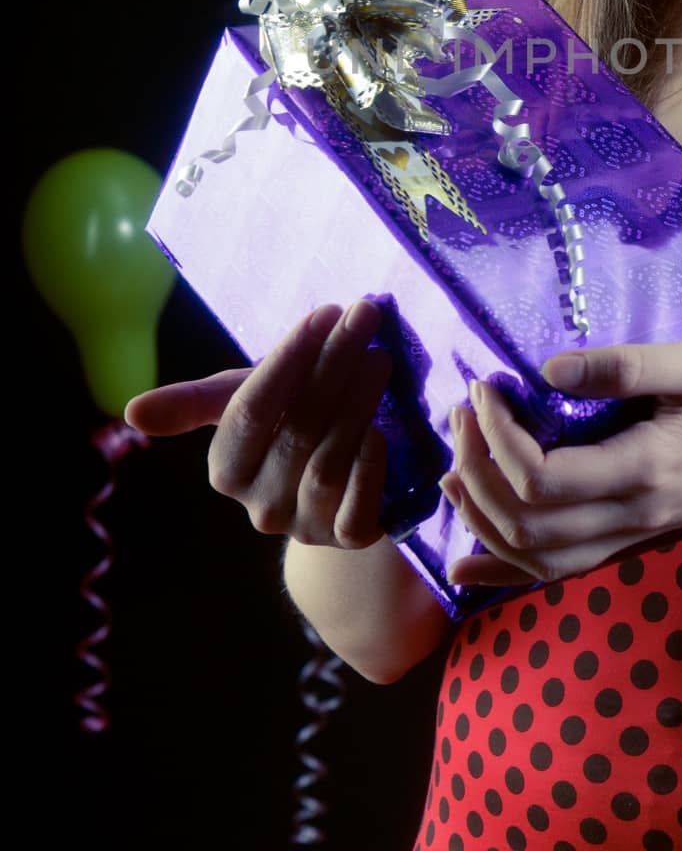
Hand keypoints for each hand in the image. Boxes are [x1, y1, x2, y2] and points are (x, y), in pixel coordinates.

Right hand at [124, 300, 391, 548]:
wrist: (339, 486)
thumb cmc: (286, 425)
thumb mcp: (241, 404)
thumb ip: (193, 402)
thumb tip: (130, 412)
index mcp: (226, 469)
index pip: (251, 411)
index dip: (289, 359)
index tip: (325, 312)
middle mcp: (260, 507)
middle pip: (298, 428)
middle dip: (334, 365)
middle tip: (364, 318)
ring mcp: (305, 526)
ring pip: (331, 460)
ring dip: (359, 403)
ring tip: (379, 356)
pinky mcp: (349, 538)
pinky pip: (360, 506)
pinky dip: (371, 468)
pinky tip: (381, 429)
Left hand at [440, 341, 681, 588]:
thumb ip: (625, 366)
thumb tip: (549, 369)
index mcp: (646, 468)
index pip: (543, 478)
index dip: (497, 437)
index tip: (488, 388)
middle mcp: (632, 517)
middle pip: (525, 521)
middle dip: (476, 468)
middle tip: (464, 412)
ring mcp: (631, 537)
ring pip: (533, 556)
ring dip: (480, 513)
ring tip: (456, 460)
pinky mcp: (629, 542)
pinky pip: (556, 572)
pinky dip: (503, 569)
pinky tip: (463, 564)